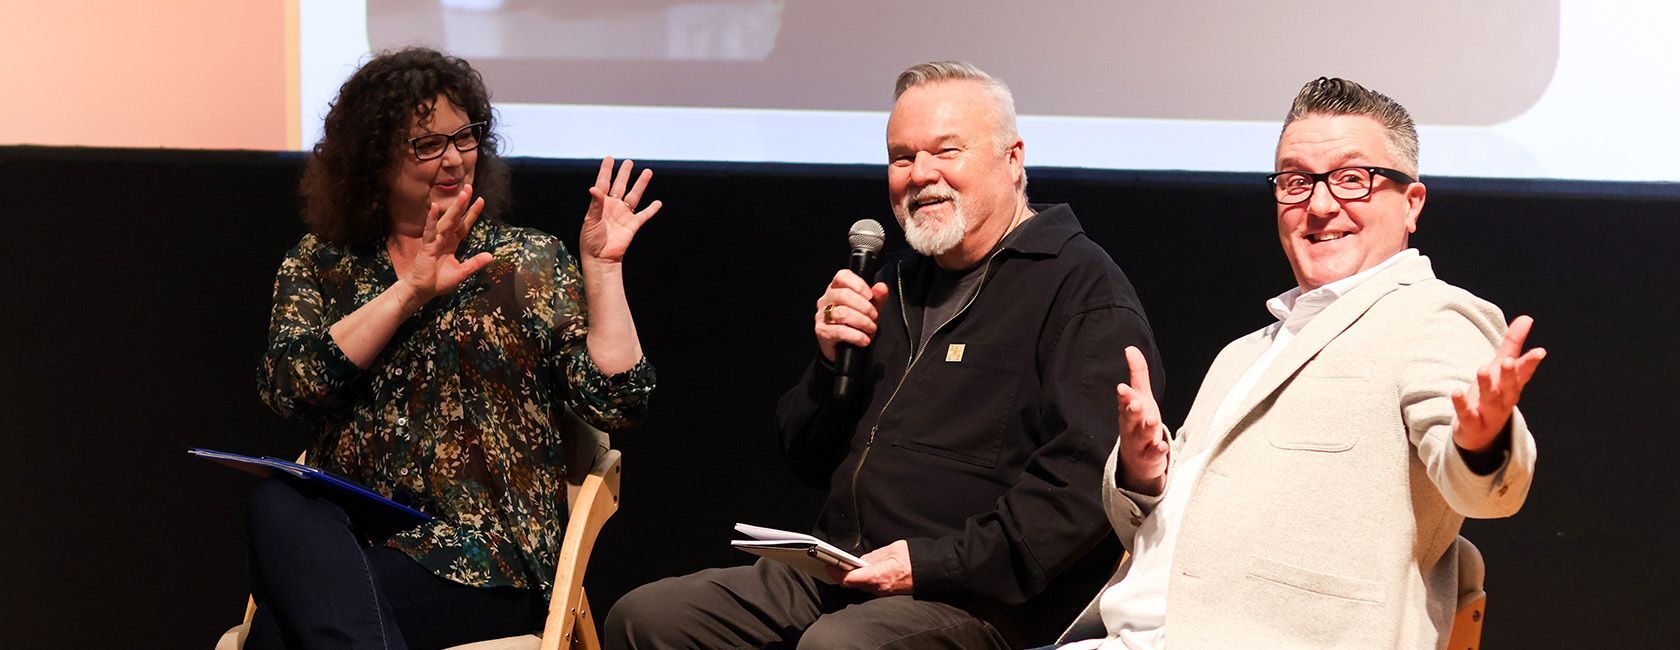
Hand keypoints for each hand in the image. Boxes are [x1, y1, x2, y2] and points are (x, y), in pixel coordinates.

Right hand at [403, 185, 493, 302]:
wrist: (422, 290)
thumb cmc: (439, 281)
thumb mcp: (462, 272)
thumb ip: (474, 264)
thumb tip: (491, 256)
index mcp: (452, 242)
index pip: (464, 224)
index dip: (472, 213)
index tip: (481, 200)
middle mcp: (444, 238)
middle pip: (456, 217)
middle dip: (463, 203)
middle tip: (469, 187)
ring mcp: (435, 240)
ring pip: (446, 221)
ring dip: (454, 208)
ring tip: (462, 195)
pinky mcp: (426, 245)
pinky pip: (430, 231)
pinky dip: (432, 220)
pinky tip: (435, 208)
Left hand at [580, 157, 661, 264]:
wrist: (601, 258)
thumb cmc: (590, 240)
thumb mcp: (590, 220)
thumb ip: (595, 204)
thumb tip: (594, 188)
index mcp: (600, 204)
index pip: (603, 183)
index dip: (606, 170)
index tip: (609, 158)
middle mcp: (612, 207)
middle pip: (620, 186)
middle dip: (624, 174)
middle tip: (629, 162)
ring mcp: (623, 215)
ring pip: (634, 196)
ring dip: (640, 184)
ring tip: (647, 172)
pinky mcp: (632, 225)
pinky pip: (644, 215)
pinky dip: (651, 209)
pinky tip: (657, 203)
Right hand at [813, 270, 888, 362]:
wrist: (844, 350)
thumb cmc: (854, 326)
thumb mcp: (869, 310)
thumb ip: (877, 298)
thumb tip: (882, 287)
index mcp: (836, 289)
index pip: (842, 276)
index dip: (858, 284)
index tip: (870, 296)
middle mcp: (826, 300)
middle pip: (844, 295)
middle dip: (865, 307)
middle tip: (874, 316)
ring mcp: (821, 316)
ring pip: (842, 313)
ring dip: (862, 321)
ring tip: (870, 328)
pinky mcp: (822, 332)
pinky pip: (840, 331)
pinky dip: (856, 336)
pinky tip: (864, 339)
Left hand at [836, 540, 912, 595]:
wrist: (932, 572)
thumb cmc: (915, 560)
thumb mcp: (893, 550)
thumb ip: (874, 556)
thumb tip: (861, 560)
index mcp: (877, 576)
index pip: (849, 578)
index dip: (836, 572)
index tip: (829, 564)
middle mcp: (878, 588)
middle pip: (852, 584)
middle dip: (841, 574)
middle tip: (834, 563)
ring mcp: (883, 592)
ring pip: (860, 586)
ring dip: (851, 577)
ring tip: (844, 565)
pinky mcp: (887, 593)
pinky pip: (869, 587)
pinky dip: (861, 580)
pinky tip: (859, 571)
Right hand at [1117, 346, 1168, 494]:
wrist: (1138, 459)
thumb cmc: (1139, 422)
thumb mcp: (1140, 396)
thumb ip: (1137, 374)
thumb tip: (1130, 348)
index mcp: (1128, 411)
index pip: (1124, 401)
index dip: (1124, 396)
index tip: (1122, 388)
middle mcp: (1131, 427)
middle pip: (1129, 419)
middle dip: (1132, 411)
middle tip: (1135, 403)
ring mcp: (1139, 443)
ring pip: (1141, 436)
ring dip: (1146, 428)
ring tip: (1151, 420)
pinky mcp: (1149, 457)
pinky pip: (1152, 455)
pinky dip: (1156, 450)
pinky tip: (1161, 446)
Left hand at [1452, 315, 1546, 452]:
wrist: (1479, 434)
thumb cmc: (1492, 395)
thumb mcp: (1500, 370)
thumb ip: (1512, 345)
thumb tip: (1527, 318)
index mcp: (1512, 386)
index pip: (1523, 374)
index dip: (1530, 363)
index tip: (1540, 352)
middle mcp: (1504, 400)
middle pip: (1509, 388)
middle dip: (1510, 375)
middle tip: (1508, 361)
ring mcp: (1488, 414)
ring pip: (1490, 401)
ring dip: (1487, 386)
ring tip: (1481, 370)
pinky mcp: (1471, 424)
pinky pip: (1466, 415)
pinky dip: (1461, 405)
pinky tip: (1455, 392)